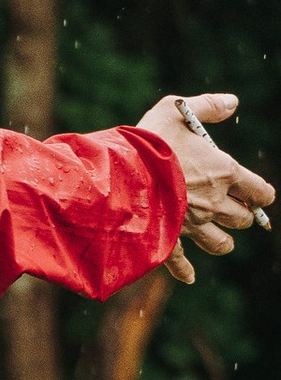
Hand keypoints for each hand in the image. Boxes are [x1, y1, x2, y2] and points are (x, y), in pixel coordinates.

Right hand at [139, 91, 273, 284]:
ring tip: (218, 237)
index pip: (259, 190)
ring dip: (222, 241)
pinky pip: (181, 263)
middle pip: (243, 219)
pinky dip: (187, 272)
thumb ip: (207, 106)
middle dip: (242, 215)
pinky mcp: (168, 240)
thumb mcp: (176, 110)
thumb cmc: (148, 141)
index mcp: (224, 172)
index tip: (258, 193)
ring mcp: (192, 225)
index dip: (262, 193)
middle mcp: (214, 203)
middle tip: (232, 209)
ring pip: (220, 243)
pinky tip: (191, 277)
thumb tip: (233, 103)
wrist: (118, 176)